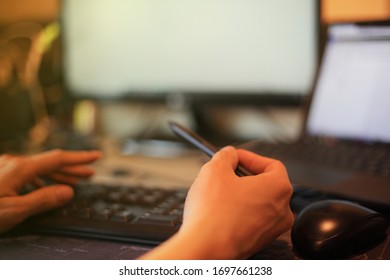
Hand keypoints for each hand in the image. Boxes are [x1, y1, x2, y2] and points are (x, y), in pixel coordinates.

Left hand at [0, 149, 100, 232]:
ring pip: (38, 168)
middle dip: (73, 168)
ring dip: (58, 174)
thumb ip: (43, 200)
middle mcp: (13, 163)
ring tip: (74, 180)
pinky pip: (27, 173)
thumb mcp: (14, 210)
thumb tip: (68, 192)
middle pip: (50, 163)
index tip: (96, 156)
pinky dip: (42, 178)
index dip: (80, 158)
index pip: (58, 159)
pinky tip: (45, 185)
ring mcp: (5, 167)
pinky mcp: (0, 174)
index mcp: (20, 168)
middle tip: (90, 173)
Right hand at [140, 146, 293, 258]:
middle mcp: (282, 210)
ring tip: (219, 191)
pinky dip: (239, 211)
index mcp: (279, 188)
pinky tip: (220, 209)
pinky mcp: (259, 241)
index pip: (271, 164)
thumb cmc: (213, 212)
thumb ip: (226, 155)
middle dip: (243, 175)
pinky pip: (252, 218)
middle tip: (225, 172)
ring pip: (258, 202)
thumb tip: (229, 154)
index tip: (234, 157)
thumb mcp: (215, 169)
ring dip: (240, 193)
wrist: (205, 247)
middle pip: (265, 183)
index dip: (250, 157)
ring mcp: (272, 228)